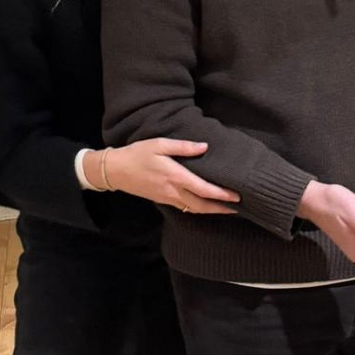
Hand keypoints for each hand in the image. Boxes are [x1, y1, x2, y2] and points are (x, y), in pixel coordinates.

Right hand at [97, 140, 239, 215]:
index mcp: (175, 177)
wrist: (115, 170)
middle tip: (239, 208)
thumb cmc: (137, 154)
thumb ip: (183, 147)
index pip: (204, 190)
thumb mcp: (159, 144)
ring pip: (194, 209)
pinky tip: (206, 205)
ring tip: (227, 209)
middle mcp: (173, 191)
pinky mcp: (163, 200)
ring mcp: (168, 198)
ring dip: (212, 211)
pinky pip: (185, 208)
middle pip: (202, 206)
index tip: (237, 196)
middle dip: (221, 209)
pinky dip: (199, 209)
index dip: (222, 195)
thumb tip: (204, 146)